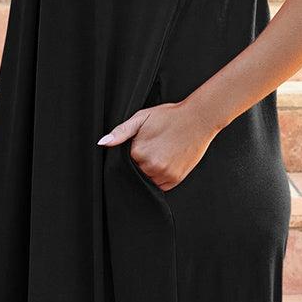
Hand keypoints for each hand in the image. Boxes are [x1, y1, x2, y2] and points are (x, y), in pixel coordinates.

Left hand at [97, 99, 215, 190]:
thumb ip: (121, 132)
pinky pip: (160, 185)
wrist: (198, 119)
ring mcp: (164, 174)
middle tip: (154, 146)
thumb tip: (103, 143)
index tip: (142, 144)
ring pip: (147, 179)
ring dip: (150, 171)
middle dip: (141, 162)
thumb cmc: (170, 116)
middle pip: (136, 171)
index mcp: (139, 152)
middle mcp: (150, 166)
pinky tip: (167, 160)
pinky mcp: (175, 179)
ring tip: (162, 152)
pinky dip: (160, 177)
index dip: (132, 153)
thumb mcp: (142, 118)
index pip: (126, 161)